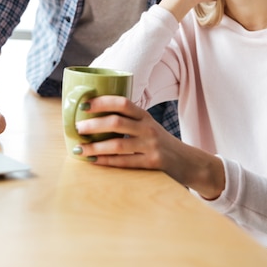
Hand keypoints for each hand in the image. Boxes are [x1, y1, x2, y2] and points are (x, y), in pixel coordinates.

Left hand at [73, 95, 224, 198]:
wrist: (189, 162)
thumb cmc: (160, 143)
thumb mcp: (148, 126)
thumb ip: (128, 121)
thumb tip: (93, 118)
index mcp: (145, 116)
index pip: (123, 103)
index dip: (102, 102)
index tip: (84, 105)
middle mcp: (148, 128)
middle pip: (117, 122)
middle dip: (94, 124)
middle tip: (77, 127)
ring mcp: (151, 146)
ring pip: (118, 144)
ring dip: (95, 146)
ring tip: (79, 148)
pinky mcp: (153, 164)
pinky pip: (124, 163)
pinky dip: (106, 162)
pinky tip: (93, 161)